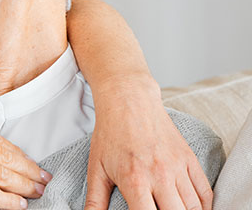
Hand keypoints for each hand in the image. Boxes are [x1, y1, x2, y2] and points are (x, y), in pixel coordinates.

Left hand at [85, 77, 212, 209]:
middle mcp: (160, 176)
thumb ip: (95, 199)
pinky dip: (203, 206)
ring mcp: (178, 167)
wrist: (129, 101)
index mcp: (135, 181)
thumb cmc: (110, 134)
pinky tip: (192, 209)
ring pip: (194, 208)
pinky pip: (205, 192)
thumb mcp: (97, 167)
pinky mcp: (189, 159)